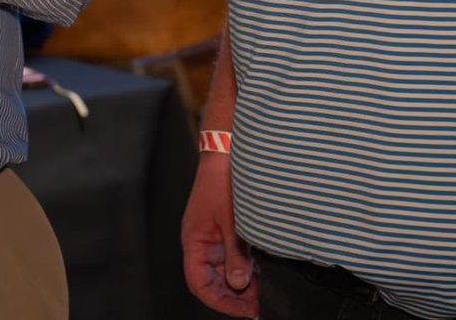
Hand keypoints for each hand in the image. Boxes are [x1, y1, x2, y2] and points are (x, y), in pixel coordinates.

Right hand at [182, 151, 254, 316]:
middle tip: (256, 306)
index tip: (242, 310)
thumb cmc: (222, 181)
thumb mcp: (232, 221)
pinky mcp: (226, 231)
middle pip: (212, 281)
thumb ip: (235, 254)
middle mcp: (202, 243)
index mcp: (194, 241)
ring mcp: (214, 238)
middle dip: (232, 296)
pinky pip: (232, 259)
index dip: (218, 301)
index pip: (198, 283)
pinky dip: (244, 269)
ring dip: (240, 285)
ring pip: (224, 272)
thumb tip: (238, 283)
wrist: (228, 152)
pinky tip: (259, 274)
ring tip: (260, 293)